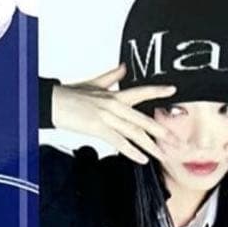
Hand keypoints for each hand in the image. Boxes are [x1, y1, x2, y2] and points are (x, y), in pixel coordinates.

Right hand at [51, 63, 180, 164]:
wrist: (50, 102)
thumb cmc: (69, 95)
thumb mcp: (93, 83)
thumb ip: (111, 76)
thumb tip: (124, 67)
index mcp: (114, 94)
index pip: (141, 91)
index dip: (158, 90)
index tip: (174, 90)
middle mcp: (114, 105)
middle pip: (143, 119)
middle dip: (162, 132)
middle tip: (177, 141)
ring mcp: (107, 117)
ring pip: (135, 133)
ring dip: (151, 146)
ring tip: (164, 154)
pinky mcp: (98, 128)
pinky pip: (119, 142)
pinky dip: (132, 152)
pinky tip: (142, 159)